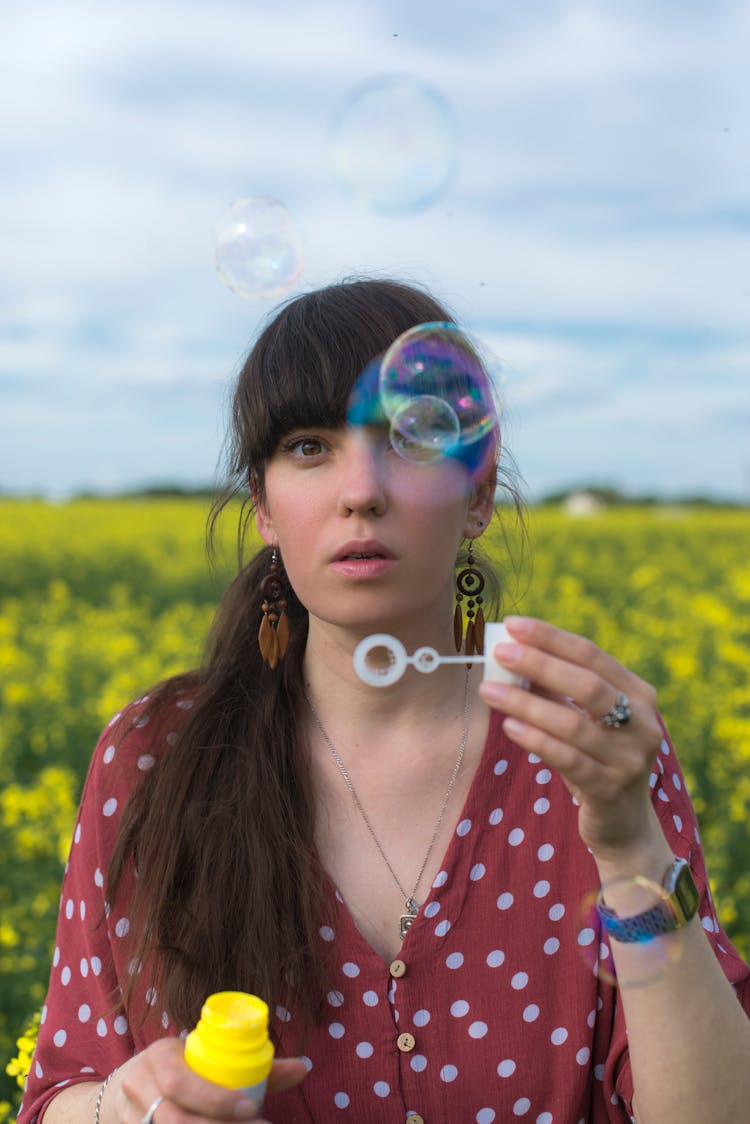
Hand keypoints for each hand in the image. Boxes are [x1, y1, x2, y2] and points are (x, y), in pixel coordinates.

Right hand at [114, 1038, 306, 1123]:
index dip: (214, 1098)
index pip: (180, 1081)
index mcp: (160, 1057)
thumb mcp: (204, 1059)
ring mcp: (132, 1118)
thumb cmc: (179, 1070)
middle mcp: (140, 1088)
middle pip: (174, 1119)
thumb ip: (252, 1066)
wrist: (123, 1092)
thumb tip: (303, 1067)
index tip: (250, 1107)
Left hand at [478, 616, 663, 862]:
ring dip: (526, 703)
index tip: (514, 624)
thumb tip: (512, 652)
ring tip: (489, 690)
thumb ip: (557, 689)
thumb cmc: (596, 759)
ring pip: (572, 723)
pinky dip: (536, 740)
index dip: (551, 638)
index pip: (592, 655)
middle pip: (587, 684)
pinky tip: (509, 727)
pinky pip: (568, 759)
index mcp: (639, 694)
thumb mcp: (585, 719)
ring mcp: (630, 758)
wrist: (624, 825)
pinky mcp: (611, 789)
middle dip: (539, 663)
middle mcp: (643, 723)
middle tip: (499, 651)